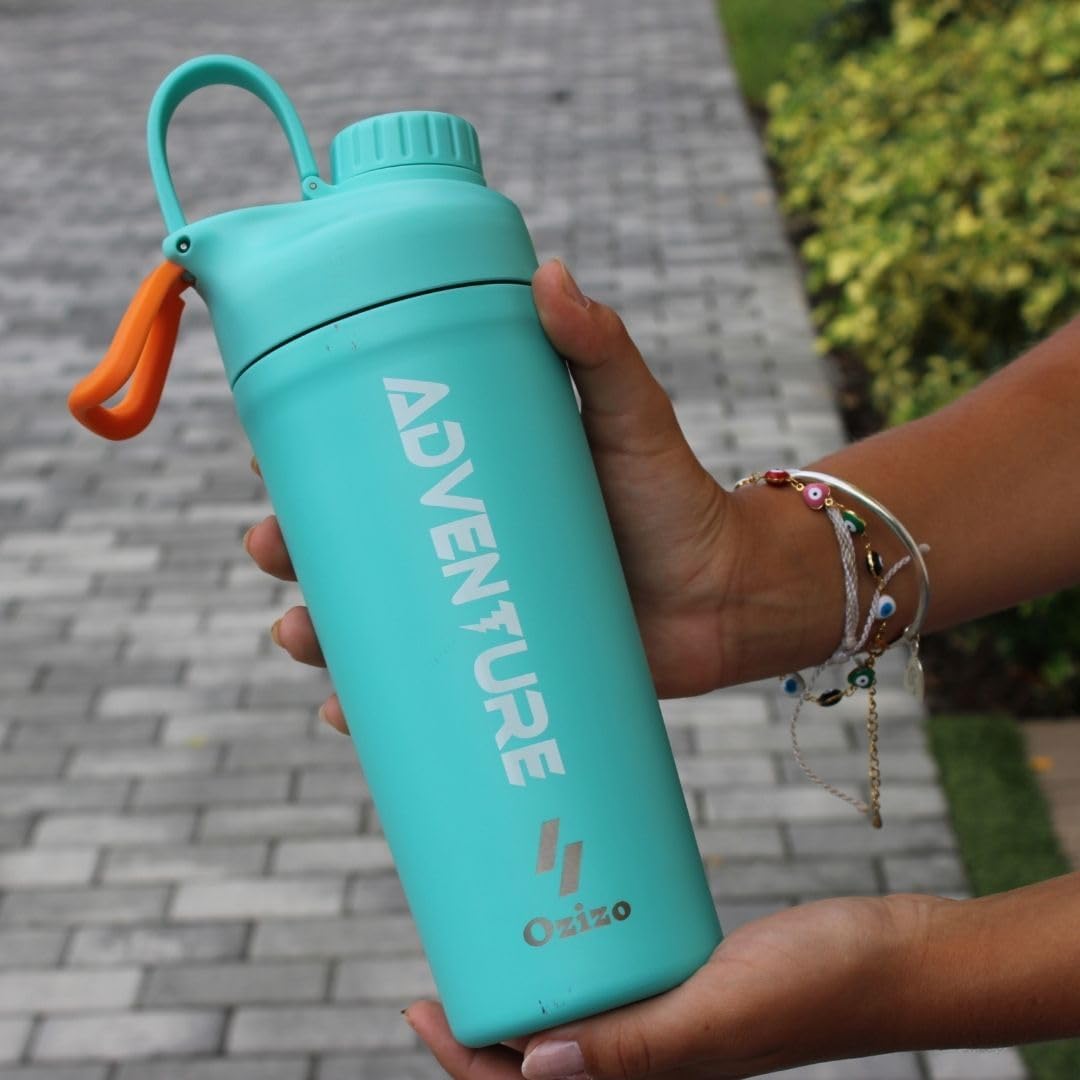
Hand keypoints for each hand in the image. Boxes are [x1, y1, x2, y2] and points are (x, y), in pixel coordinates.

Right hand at [244, 258, 747, 730]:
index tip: (270, 451)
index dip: (312, 457)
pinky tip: (339, 713)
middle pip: (352, 546)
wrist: (725, 596)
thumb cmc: (674, 496)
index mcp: (471, 477)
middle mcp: (457, 542)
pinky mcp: (493, 666)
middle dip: (295, 548)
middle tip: (270, 546)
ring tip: (296, 636)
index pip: (372, 461)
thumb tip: (548, 272)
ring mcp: (471, 608)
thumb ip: (598, 347)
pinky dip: (371, 707)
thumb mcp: (631, 415)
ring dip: (316, 632)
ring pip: (369, 623)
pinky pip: (417, 693)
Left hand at [403, 893, 933, 1078]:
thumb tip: (532, 1070)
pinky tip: (568, 914)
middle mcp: (654, 1059)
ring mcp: (672, 1022)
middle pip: (544, 1056)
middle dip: (486, 1022)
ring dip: (530, 984)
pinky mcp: (690, 983)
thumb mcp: (724, 1011)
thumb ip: (638, 1046)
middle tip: (445, 958)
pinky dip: (580, 956)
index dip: (466, 1060)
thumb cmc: (825, 986)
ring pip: (578, 1016)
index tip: (418, 1004)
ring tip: (492, 930)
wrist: (896, 956)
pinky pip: (618, 979)